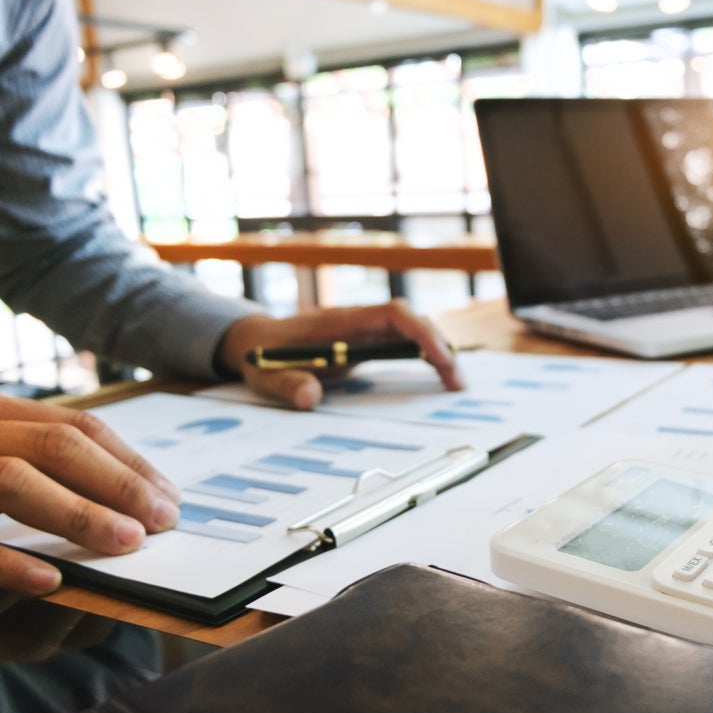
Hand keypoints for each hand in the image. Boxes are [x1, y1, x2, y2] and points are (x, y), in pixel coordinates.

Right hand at [0, 386, 181, 594]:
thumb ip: (24, 465)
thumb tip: (114, 496)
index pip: (73, 426)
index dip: (128, 462)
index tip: (169, 497)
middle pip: (52, 446)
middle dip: (118, 484)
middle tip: (163, 521)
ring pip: (7, 481)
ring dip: (76, 513)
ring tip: (124, 544)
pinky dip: (2, 561)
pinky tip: (47, 580)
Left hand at [217, 300, 464, 409]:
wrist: (255, 342)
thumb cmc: (262, 357)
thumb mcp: (267, 376)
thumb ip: (288, 385)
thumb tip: (310, 399)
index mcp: (341, 324)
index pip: (392, 314)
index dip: (420, 331)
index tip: (439, 358)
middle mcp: (358, 322)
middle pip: (412, 322)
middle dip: (439, 346)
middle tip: (456, 381)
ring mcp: (364, 331)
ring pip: (412, 332)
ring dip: (437, 352)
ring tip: (455, 383)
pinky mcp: (366, 343)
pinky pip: (404, 344)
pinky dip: (425, 357)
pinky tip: (439, 377)